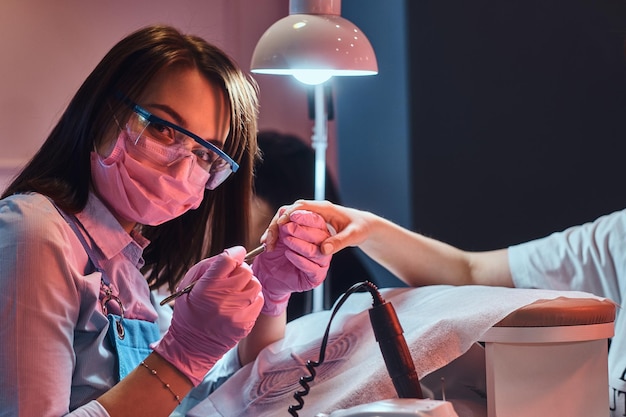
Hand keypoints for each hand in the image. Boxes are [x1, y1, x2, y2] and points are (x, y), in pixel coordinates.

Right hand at [153, 247, 262, 385]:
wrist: (191, 347)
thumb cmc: (188, 313)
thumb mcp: (188, 286)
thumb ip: (209, 267)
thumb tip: (231, 255)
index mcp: (207, 288)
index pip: (230, 259)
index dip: (235, 252)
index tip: (235, 254)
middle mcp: (224, 300)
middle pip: (246, 271)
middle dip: (240, 269)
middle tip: (232, 276)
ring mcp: (237, 313)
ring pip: (255, 284)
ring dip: (247, 283)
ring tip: (236, 290)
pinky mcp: (246, 323)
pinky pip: (259, 300)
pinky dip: (252, 297)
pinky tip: (240, 302)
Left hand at [252, 210, 330, 315]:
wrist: (268, 272)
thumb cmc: (276, 252)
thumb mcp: (276, 233)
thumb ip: (281, 222)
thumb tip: (285, 213)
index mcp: (317, 232)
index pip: (318, 221)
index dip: (306, 217)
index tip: (293, 215)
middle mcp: (322, 246)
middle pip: (320, 235)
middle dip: (302, 230)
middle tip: (286, 228)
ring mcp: (321, 262)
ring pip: (317, 251)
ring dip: (299, 244)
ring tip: (286, 241)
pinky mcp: (317, 276)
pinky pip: (312, 268)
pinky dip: (299, 259)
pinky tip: (289, 254)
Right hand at [263, 200, 374, 255]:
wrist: (363, 226)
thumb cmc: (360, 228)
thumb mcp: (353, 236)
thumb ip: (339, 242)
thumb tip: (323, 250)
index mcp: (324, 208)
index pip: (301, 206)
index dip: (289, 214)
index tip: (280, 225)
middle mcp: (313, 210)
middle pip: (289, 211)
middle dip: (276, 224)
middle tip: (268, 240)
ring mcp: (309, 217)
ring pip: (286, 219)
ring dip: (275, 230)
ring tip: (266, 244)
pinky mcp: (306, 224)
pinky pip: (289, 226)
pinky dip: (279, 234)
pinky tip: (272, 245)